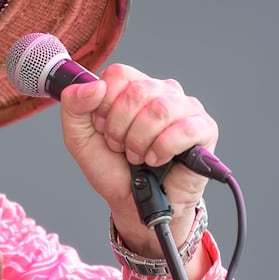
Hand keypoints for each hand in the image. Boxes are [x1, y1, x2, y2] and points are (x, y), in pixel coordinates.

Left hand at [57, 64, 217, 269]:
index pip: (119, 74)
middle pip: (138, 91)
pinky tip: (157, 160)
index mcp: (134, 88)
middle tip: (121, 147)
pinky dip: (163, 149)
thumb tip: (93, 85)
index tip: (102, 129)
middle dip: (120, 128)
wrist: (133, 204)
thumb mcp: (80, 139)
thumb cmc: (113, 169)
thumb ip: (73, 107)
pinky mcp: (205, 129)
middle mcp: (163, 92)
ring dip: (140, 141)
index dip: (104, 105)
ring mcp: (187, 109)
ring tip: (138, 156)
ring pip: (160, 109)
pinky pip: (185, 128)